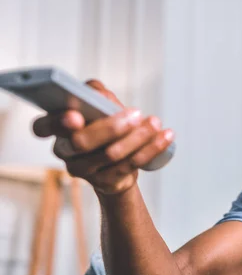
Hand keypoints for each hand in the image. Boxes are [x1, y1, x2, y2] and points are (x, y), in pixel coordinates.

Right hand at [32, 79, 173, 194]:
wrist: (120, 161)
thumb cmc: (105, 124)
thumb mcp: (100, 104)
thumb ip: (95, 92)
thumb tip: (100, 96)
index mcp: (57, 128)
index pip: (42, 127)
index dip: (57, 123)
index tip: (76, 116)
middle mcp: (65, 151)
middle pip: (82, 142)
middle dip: (110, 127)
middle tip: (136, 114)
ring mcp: (84, 170)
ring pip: (110, 154)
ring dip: (138, 137)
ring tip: (155, 123)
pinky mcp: (106, 182)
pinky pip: (130, 165)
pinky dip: (151, 148)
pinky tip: (166, 136)